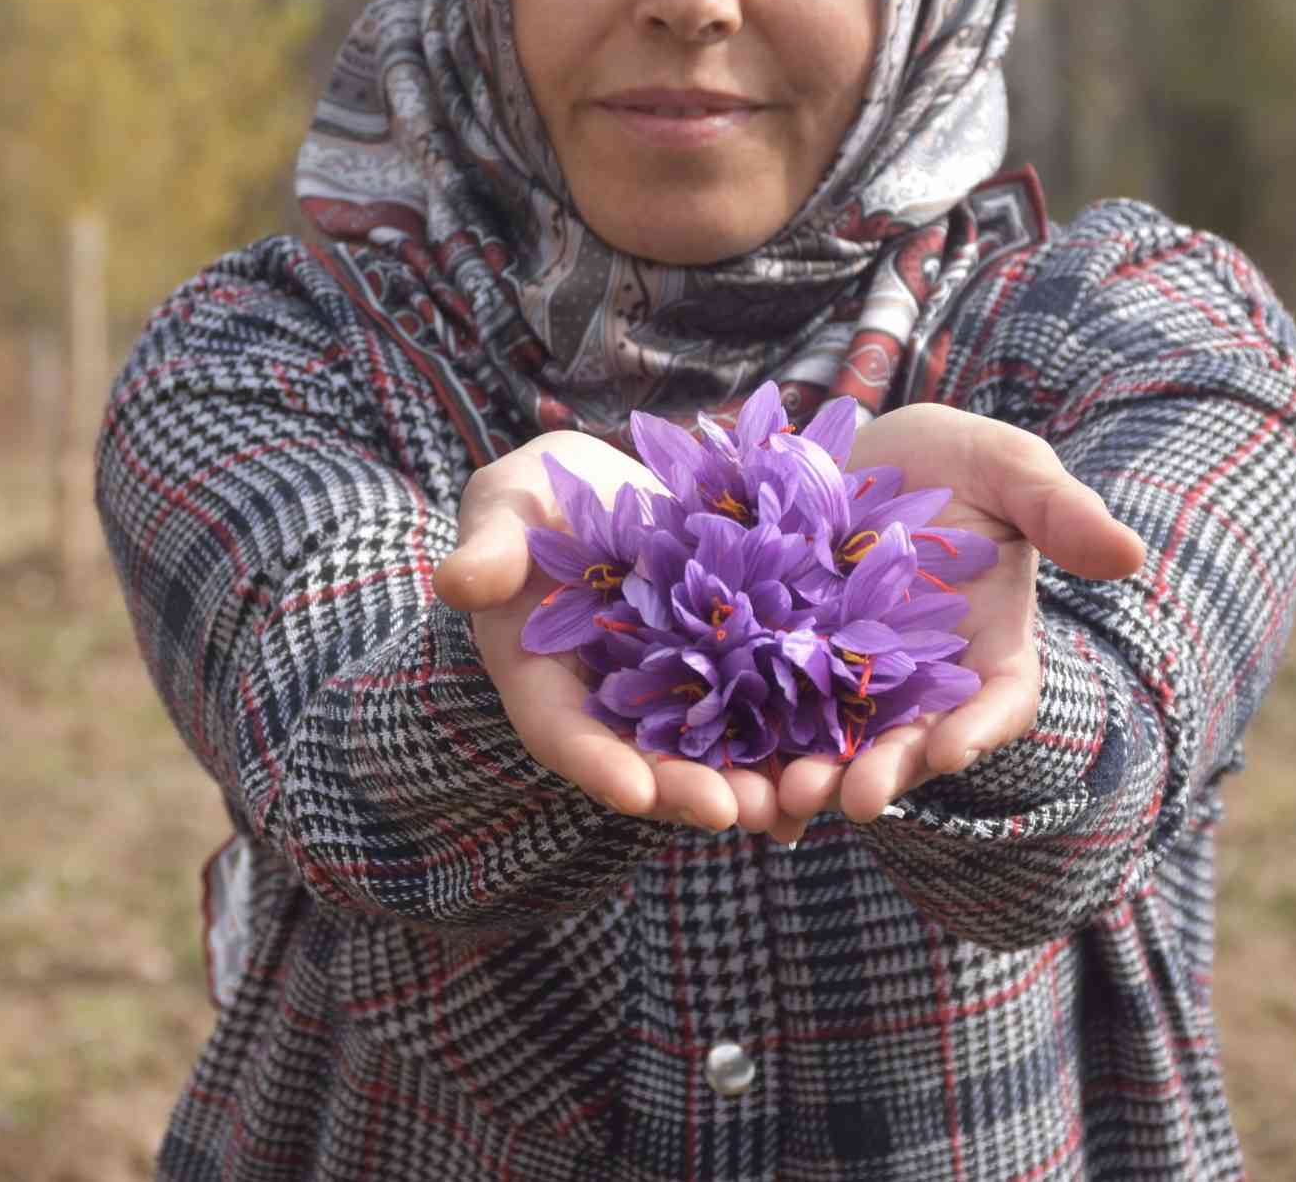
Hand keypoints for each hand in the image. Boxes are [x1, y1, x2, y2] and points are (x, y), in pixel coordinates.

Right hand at [435, 432, 781, 833]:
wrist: (607, 482)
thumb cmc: (538, 496)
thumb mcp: (507, 504)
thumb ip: (491, 547)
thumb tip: (459, 583)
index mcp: (542, 675)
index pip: (562, 732)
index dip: (596, 764)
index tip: (633, 792)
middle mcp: (607, 699)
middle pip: (644, 760)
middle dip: (687, 790)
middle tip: (735, 813)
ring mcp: (670, 688)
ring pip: (709, 749)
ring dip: (751, 781)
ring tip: (795, 801)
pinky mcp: (726, 664)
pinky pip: (762, 708)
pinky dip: (794, 736)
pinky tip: (837, 758)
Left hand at [767, 405, 1143, 843]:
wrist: (858, 449)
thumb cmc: (953, 461)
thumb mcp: (1008, 469)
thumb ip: (1059, 510)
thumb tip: (1128, 553)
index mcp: (988, 653)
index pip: (996, 704)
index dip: (977, 731)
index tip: (951, 750)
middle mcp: (920, 685)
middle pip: (908, 745)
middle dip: (881, 774)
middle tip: (850, 798)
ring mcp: (848, 683)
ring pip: (833, 746)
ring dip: (808, 778)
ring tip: (780, 799)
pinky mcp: (781, 668)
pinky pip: (764, 717)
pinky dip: (746, 748)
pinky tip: (713, 767)